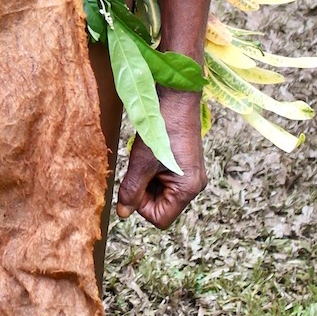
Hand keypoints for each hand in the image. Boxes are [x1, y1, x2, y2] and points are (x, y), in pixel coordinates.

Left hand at [115, 92, 206, 229]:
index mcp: (188, 189)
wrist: (176, 96)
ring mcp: (191, 174)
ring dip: (146, 179)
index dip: (141, 207)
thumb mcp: (141, 163)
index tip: (133, 185)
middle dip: (143, 191)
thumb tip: (122, 213)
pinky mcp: (185, 164)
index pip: (160, 219)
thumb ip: (131, 190)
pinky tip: (149, 153)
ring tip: (144, 158)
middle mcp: (194, 185)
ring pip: (160, 191)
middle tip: (137, 168)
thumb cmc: (162, 128)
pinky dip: (152, 170)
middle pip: (161, 206)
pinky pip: (164, 178)